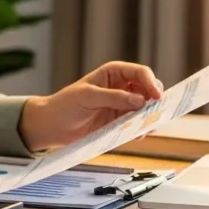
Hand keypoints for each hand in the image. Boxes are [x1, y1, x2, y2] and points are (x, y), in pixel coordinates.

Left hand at [18, 61, 163, 150]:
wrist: (51, 126)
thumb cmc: (65, 105)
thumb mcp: (88, 97)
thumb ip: (114, 97)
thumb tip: (140, 100)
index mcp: (114, 73)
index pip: (140, 73)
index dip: (151, 83)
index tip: (157, 97)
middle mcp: (121, 88)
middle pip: (148, 90)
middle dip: (154, 100)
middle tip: (156, 113)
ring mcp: (122, 106)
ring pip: (146, 108)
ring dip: (150, 116)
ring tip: (148, 126)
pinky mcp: (119, 123)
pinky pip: (136, 125)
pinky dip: (140, 129)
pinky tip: (137, 135)